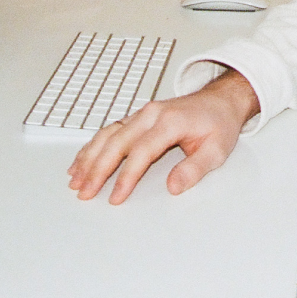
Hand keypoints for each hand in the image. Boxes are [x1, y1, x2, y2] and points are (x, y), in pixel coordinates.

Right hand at [68, 69, 259, 204]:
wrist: (221, 100)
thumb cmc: (219, 124)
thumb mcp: (217, 150)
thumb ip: (195, 169)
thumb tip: (173, 187)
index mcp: (170, 122)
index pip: (142, 151)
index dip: (127, 176)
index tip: (116, 197)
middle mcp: (152, 114)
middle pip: (118, 141)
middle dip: (98, 168)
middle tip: (85, 193)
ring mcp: (143, 113)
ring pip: (109, 134)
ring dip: (90, 156)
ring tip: (76, 180)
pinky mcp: (139, 116)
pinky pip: (111, 130)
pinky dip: (94, 146)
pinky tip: (82, 161)